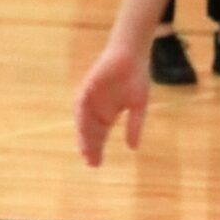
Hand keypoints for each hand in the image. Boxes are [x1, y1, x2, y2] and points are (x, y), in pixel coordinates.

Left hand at [75, 47, 149, 166]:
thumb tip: (133, 148)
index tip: (96, 164)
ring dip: (83, 134)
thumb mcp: (138, 106)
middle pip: (89, 132)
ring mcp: (90, 97)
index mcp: (107, 114)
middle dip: (89, 147)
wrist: (132, 55)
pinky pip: (81, 102)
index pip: (99, 136)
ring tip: (84, 150)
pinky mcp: (88, 86)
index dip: (97, 149)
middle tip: (90, 162)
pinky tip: (82, 126)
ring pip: (83, 120)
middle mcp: (96, 108)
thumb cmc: (136, 78)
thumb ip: (134, 125)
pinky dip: (81, 114)